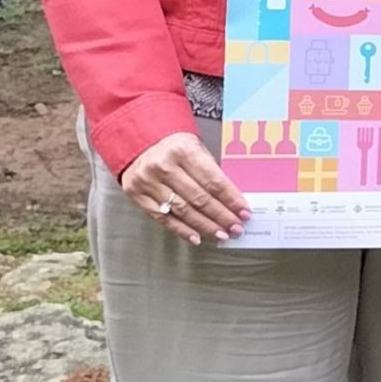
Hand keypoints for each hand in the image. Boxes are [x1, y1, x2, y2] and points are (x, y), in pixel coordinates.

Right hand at [120, 131, 248, 244]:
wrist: (137, 143)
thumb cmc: (174, 147)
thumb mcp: (196, 149)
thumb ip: (211, 172)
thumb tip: (232, 200)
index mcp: (183, 151)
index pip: (213, 181)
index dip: (231, 199)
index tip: (244, 212)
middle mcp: (164, 166)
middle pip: (199, 198)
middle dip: (221, 216)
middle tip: (236, 228)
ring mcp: (148, 182)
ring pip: (182, 210)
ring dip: (205, 226)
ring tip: (221, 235)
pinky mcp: (136, 195)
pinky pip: (162, 218)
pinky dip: (181, 230)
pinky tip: (197, 237)